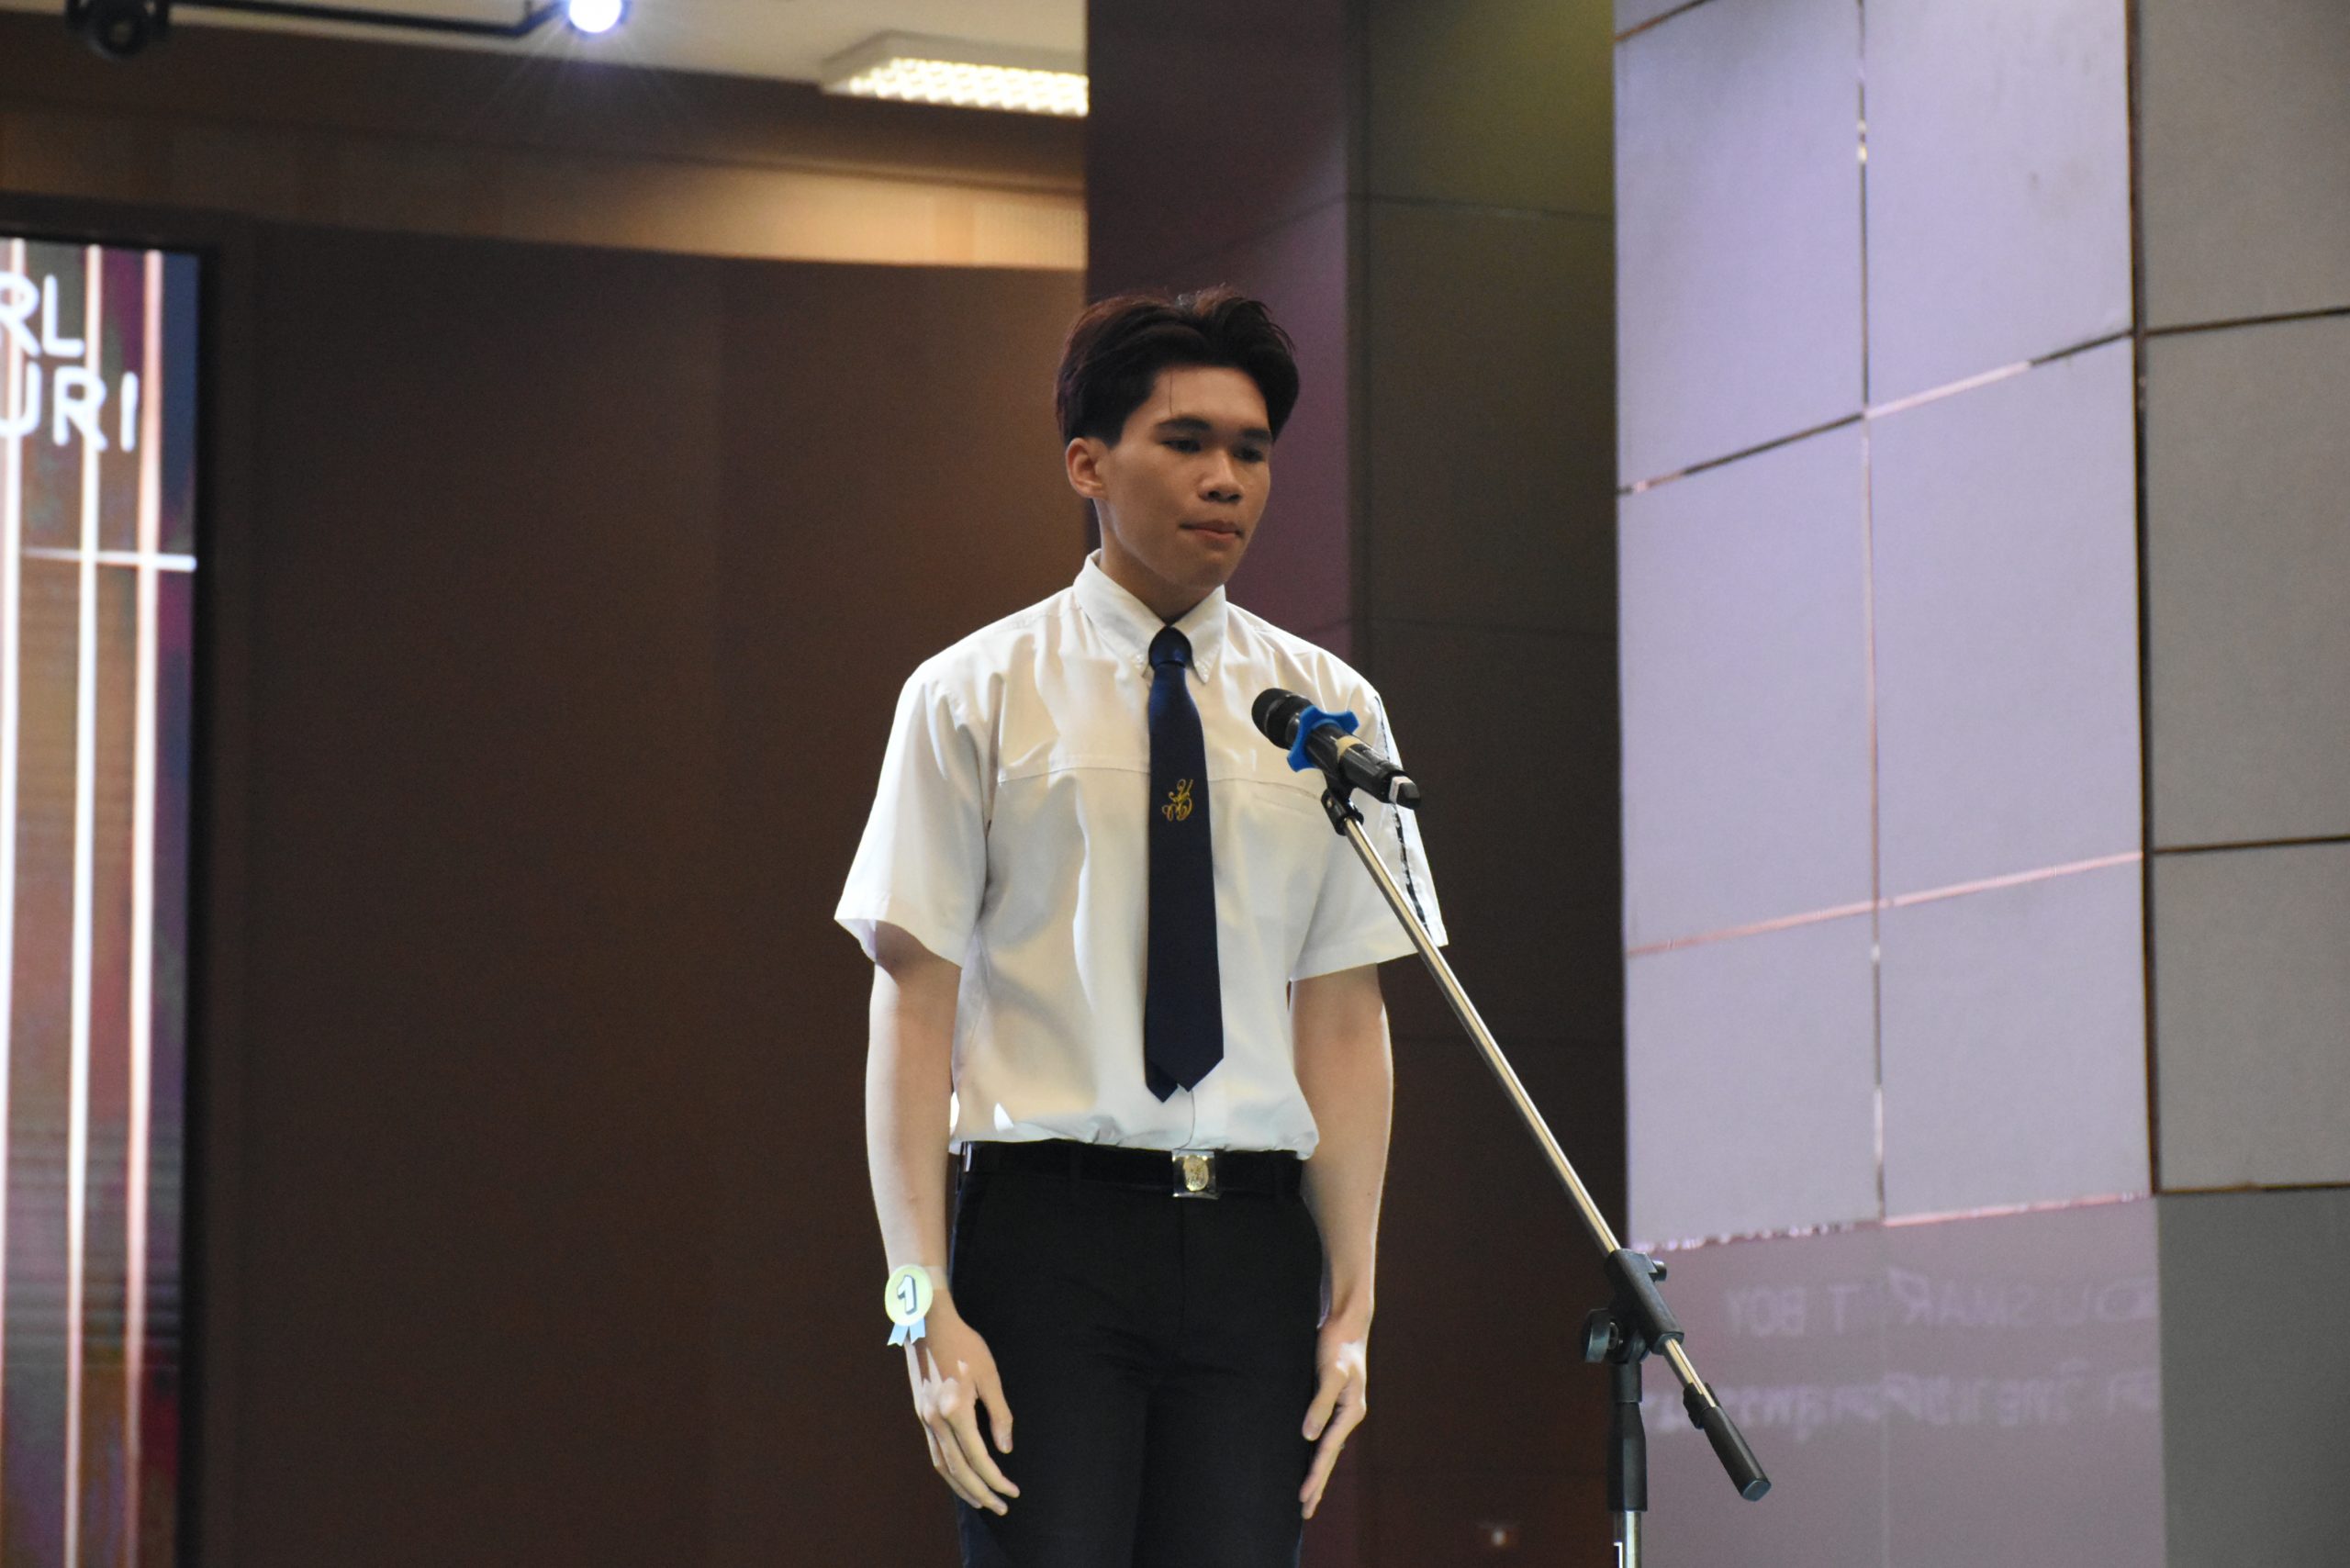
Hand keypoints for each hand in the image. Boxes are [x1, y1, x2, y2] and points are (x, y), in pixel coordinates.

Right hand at [905, 1298, 1018, 1513]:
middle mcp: (936, 1421)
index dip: (996, 1480)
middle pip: (959, 1470)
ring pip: (943, 1466)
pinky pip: (935, 1452)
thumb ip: (999, 1414)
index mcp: (955, 1411)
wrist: (928, 1324)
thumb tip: (1005, 1450)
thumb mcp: (989, 1376)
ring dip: (962, 1487)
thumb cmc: (965, 1345)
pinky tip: (960, 1476)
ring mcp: (925, 1419)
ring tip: (981, 1501)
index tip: (1012, 1492)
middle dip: (981, 1493)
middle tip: (1001, 1507)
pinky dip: (949, 1471)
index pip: (979, 1459)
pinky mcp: (921, 1414)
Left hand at [1299, 1317, 1367, 1518]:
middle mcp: (1348, 1416)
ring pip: (1327, 1449)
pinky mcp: (1332, 1402)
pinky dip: (1315, 1452)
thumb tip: (1308, 1436)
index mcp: (1351, 1412)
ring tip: (1307, 1496)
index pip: (1328, 1451)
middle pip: (1330, 1457)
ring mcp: (1341, 1411)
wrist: (1345, 1325)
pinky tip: (1309, 1460)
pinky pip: (1323, 1435)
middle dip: (1317, 1485)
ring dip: (1317, 1472)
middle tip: (1304, 1512)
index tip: (1303, 1497)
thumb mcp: (1330, 1373)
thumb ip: (1319, 1404)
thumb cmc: (1337, 1346)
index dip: (1315, 1476)